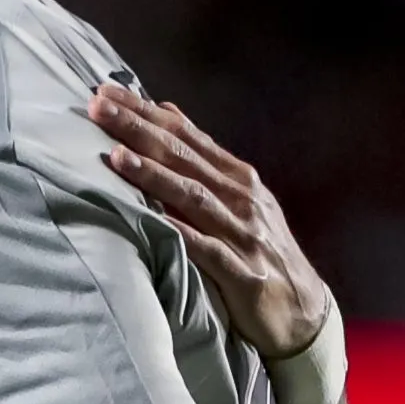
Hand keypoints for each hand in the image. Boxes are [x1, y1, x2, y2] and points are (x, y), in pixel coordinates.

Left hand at [87, 87, 330, 366]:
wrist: (303, 313)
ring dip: (154, 175)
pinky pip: (207, 250)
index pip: (186, 136)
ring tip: (116, 154)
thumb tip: (165, 113)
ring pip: (193, 197)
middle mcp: (242, 198)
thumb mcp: (236, 203)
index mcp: (237, 179)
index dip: (147, 111)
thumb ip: (202, 164)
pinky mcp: (245, 273)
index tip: (107, 89)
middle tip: (100, 105)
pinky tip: (153, 218)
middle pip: (184, 157)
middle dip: (140, 129)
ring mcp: (245, 234)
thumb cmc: (257, 254)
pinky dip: (181, 232)